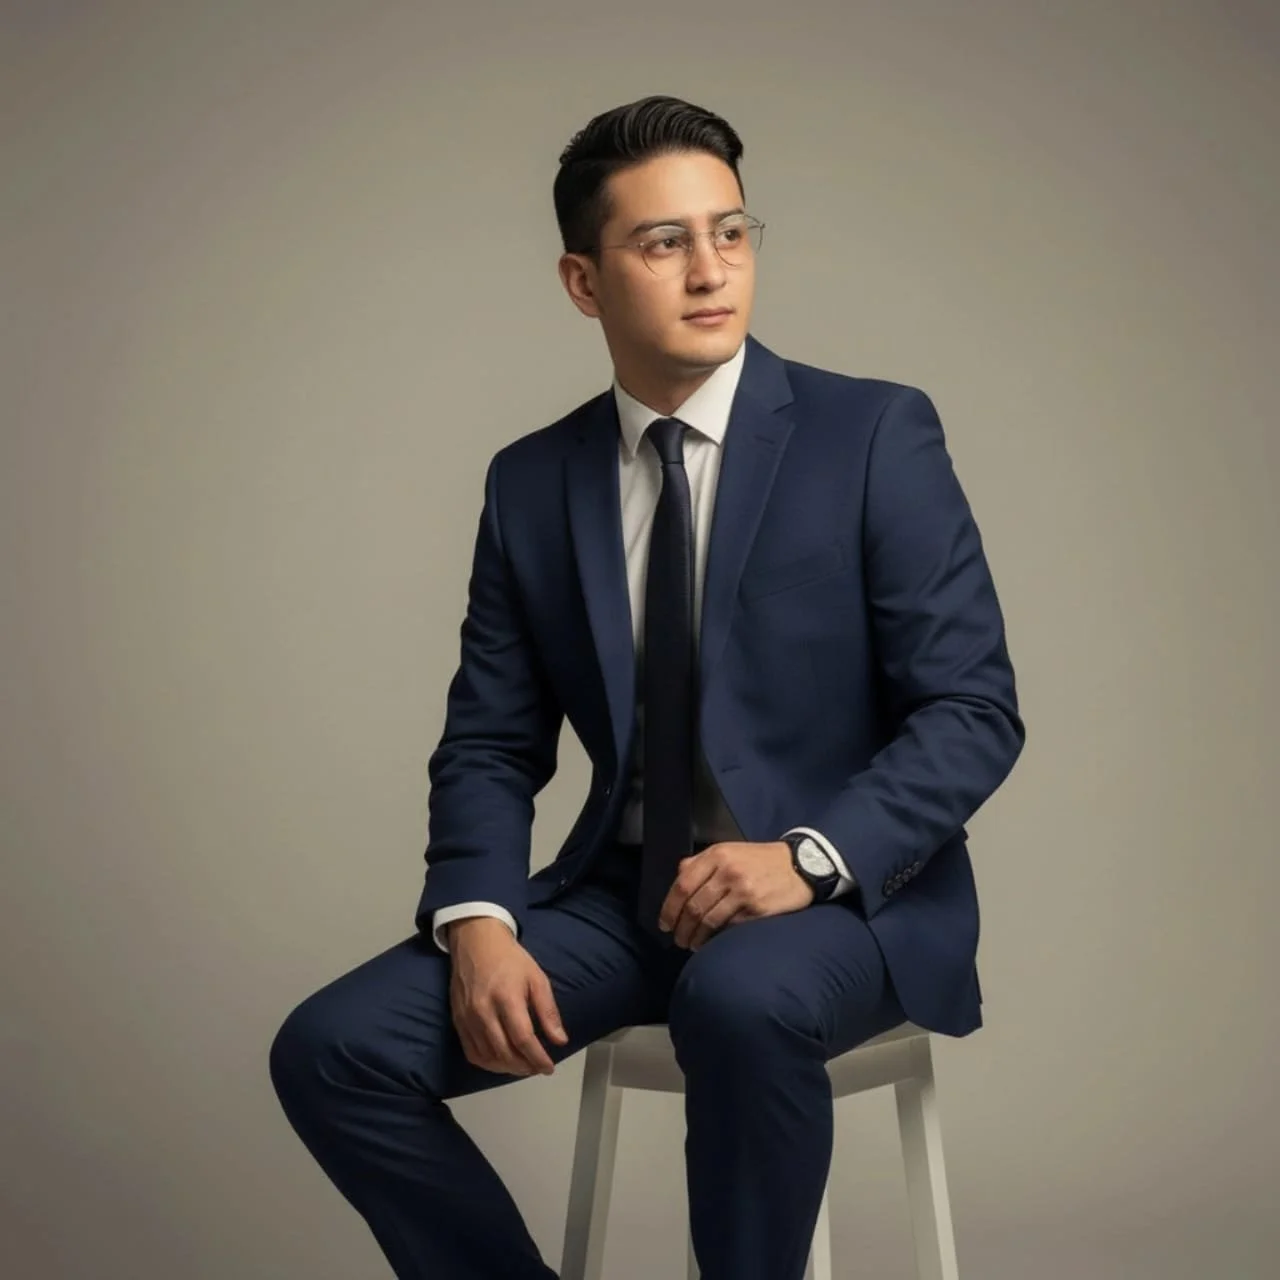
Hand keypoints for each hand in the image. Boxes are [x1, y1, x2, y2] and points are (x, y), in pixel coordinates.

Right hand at [447, 918, 568, 1076]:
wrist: (476, 942)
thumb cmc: (511, 959)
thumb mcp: (537, 978)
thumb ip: (548, 1010)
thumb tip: (560, 1041)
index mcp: (507, 997)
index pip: (523, 1038)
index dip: (537, 1058)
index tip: (548, 1068)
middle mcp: (484, 1010)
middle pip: (504, 1052)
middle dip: (524, 1066)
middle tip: (537, 1068)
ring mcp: (467, 1017)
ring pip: (487, 1056)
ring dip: (507, 1068)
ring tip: (522, 1067)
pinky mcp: (457, 1020)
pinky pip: (472, 1052)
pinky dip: (488, 1063)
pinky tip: (501, 1062)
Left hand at [659, 840, 813, 951]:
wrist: (801, 865)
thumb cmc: (760, 860)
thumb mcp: (730, 851)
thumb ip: (702, 862)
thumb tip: (678, 876)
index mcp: (717, 855)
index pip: (682, 885)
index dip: (669, 908)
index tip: (664, 924)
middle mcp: (728, 871)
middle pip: (693, 906)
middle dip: (681, 928)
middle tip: (678, 940)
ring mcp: (743, 890)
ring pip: (708, 920)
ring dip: (696, 937)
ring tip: (692, 945)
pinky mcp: (757, 908)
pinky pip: (729, 927)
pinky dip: (716, 939)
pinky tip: (712, 943)